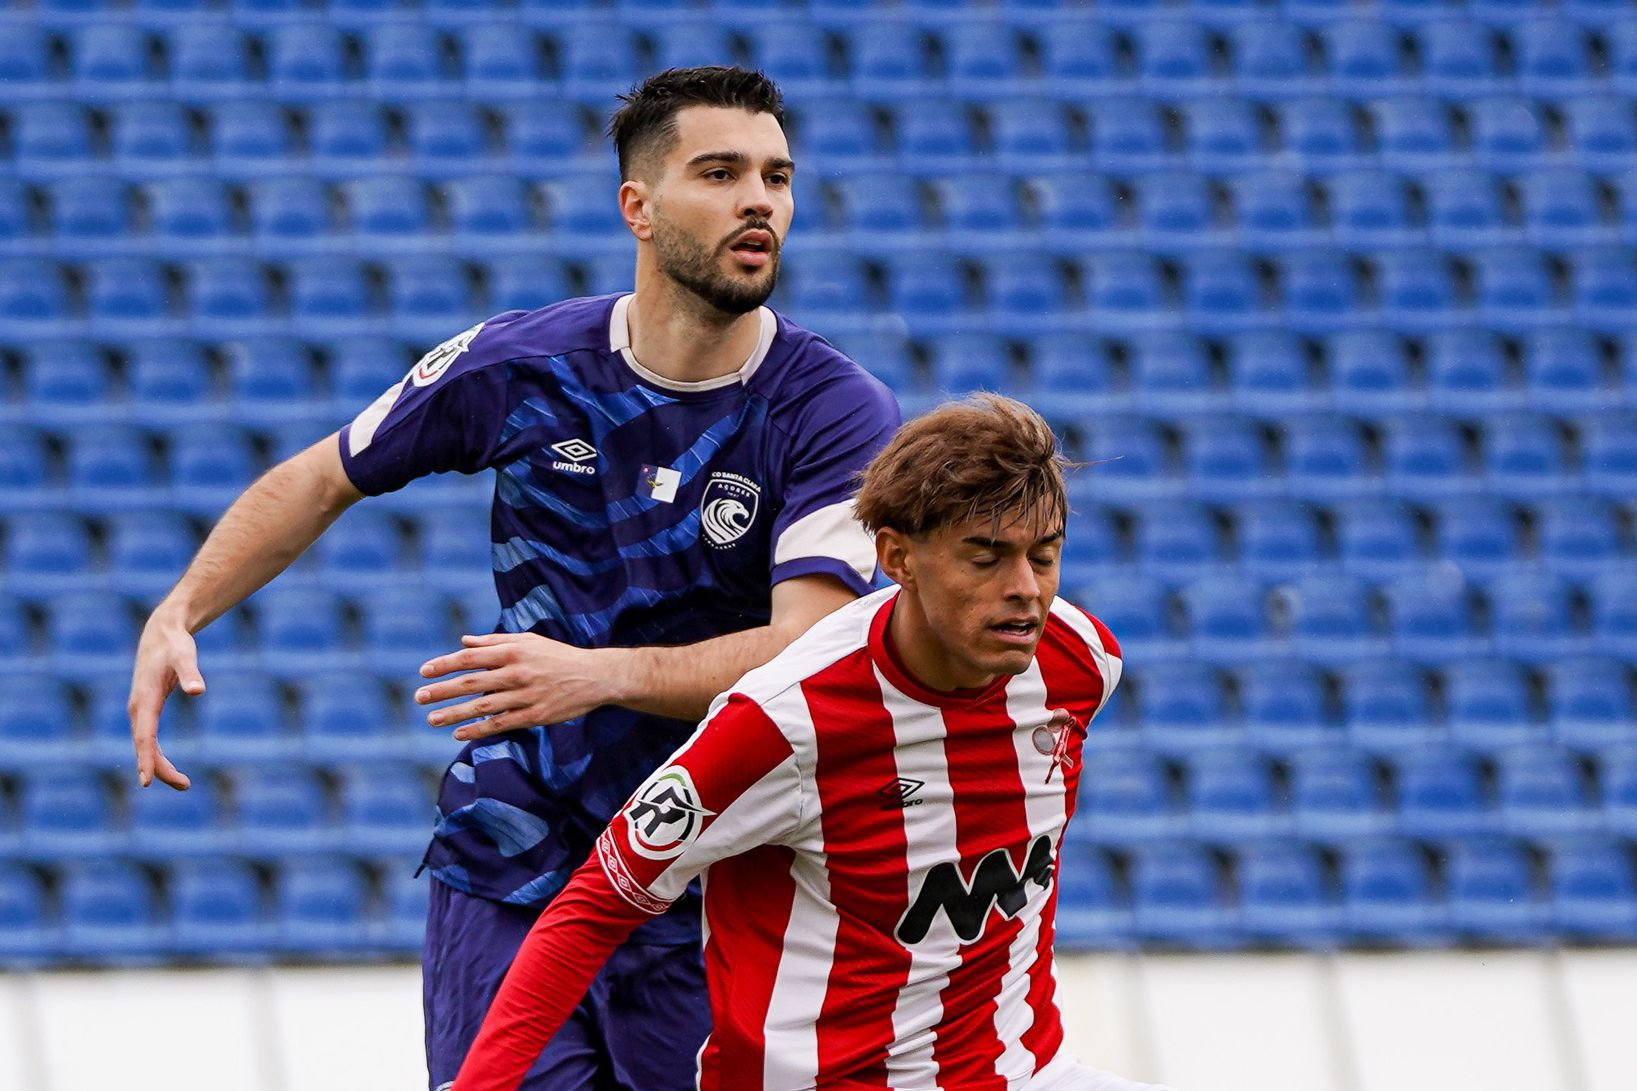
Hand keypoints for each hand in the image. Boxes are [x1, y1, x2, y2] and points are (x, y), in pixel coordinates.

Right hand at [128, 610, 201, 789]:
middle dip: (158, 769)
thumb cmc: (175, 644)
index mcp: (145, 700)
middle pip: (144, 746)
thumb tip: (198, 691)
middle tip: (185, 785)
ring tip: (184, 784)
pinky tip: (168, 768)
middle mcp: (138, 708)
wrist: (162, 632)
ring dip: (159, 766)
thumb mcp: (185, 656)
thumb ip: (191, 673)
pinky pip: (148, 739)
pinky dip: (156, 755)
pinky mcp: (146, 710)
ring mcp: (140, 710)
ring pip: (145, 745)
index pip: (145, 736)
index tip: (147, 782)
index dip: (147, 759)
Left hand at [415, 633, 620, 741]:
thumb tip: (463, 642)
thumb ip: (494, 642)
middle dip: (442, 690)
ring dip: (454, 713)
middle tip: (418, 697)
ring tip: (431, 719)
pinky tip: (459, 733)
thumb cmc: (557, 656)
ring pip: (482, 707)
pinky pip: (501, 724)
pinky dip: (478, 729)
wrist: (595, 676)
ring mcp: (526, 696)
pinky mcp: (535, 715)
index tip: (424, 672)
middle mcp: (517, 672)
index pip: (471, 657)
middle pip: (471, 682)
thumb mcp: (528, 641)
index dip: (445, 664)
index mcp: (513, 651)